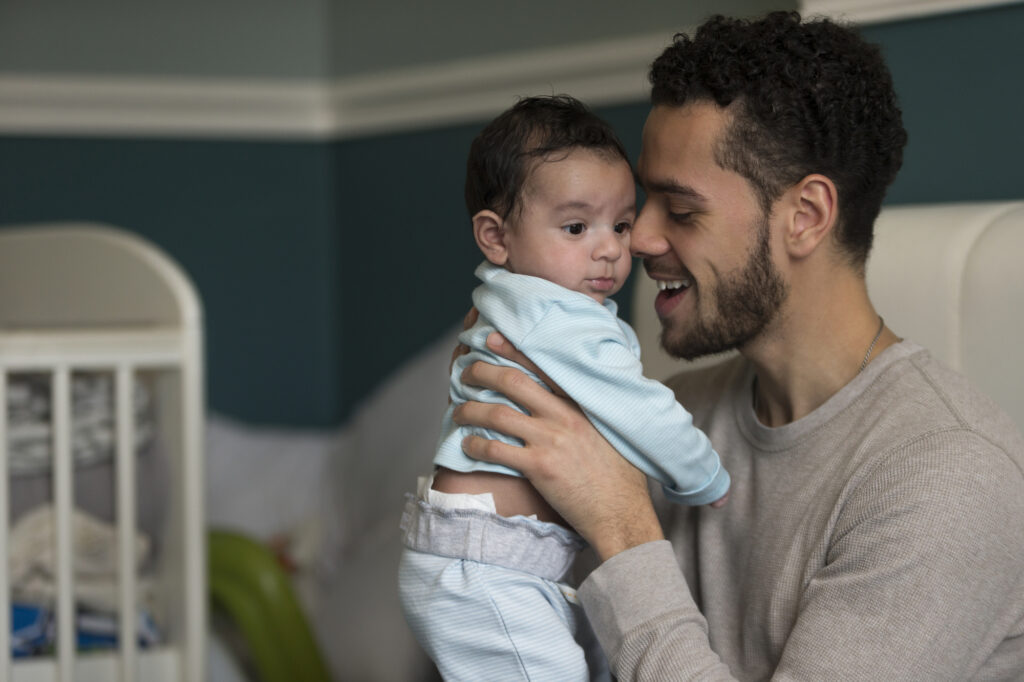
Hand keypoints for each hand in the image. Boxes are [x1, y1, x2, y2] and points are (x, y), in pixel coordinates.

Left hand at [453, 333, 663, 560]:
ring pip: (498, 414)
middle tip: (466, 372)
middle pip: (512, 383)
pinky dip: (475, 445)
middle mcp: (564, 416)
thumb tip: (575, 398)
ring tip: (458, 411)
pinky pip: (496, 450)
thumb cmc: (619, 476)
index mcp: (581, 404)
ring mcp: (551, 440)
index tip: (492, 340)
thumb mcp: (611, 431)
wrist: (622, 513)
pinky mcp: (539, 467)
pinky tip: (466, 445)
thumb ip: (589, 411)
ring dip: (471, 410)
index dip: (513, 350)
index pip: (542, 367)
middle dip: (482, 373)